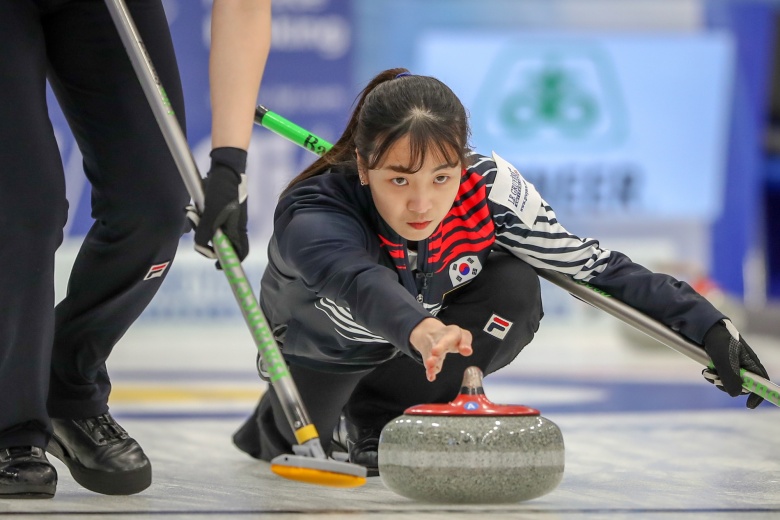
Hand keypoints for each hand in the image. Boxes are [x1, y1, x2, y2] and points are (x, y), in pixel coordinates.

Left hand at [186, 147, 248, 266]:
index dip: (230, 262)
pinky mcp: (220, 210)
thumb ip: (206, 232)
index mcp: (238, 230)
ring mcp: (228, 218)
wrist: (225, 168)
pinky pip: (209, 220)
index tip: (218, 266)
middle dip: (207, 242)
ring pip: (213, 231)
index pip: (240, 253)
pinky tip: (195, 209)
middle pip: (222, 244)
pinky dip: (200, 218)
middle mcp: (235, 226)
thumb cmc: (222, 191)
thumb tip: (201, 247)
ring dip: (201, 227)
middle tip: (197, 234)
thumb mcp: (211, 213)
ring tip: (193, 213)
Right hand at [410, 318, 472, 381]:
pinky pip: (429, 364)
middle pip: (442, 343)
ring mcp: (433, 349)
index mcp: (452, 333)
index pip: (457, 335)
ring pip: (434, 355)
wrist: (429, 333)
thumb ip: (466, 342)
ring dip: (432, 361)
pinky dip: (430, 371)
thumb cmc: (453, 336)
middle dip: (439, 347)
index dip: (462, 342)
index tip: (466, 351)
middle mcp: (441, 339)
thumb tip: (467, 351)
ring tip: (430, 366)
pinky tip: (431, 377)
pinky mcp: (429, 358)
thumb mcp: (462, 335)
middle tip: (435, 352)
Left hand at [702, 319, 769, 408]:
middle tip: (718, 380)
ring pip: (728, 382)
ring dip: (717, 380)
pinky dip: (712, 375)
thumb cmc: (719, 341)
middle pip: (741, 385)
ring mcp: (732, 365)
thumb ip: (731, 377)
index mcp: (751, 362)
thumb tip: (735, 394)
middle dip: (729, 386)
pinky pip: (718, 376)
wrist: (704, 329)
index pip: (762, 382)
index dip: (759, 394)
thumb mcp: (725, 360)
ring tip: (708, 371)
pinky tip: (706, 370)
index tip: (749, 405)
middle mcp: (744, 365)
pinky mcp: (721, 364)